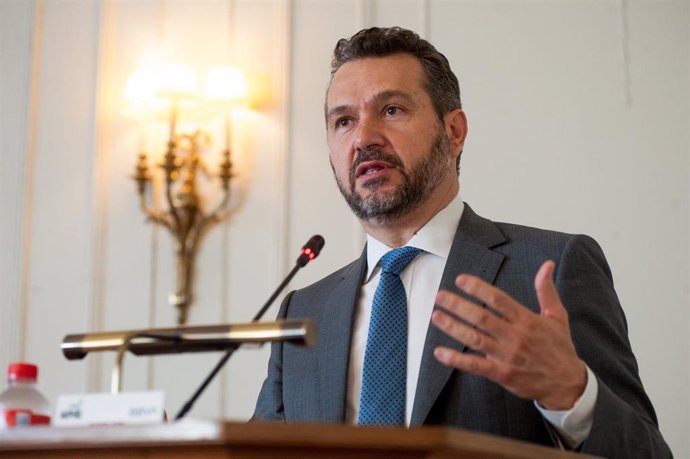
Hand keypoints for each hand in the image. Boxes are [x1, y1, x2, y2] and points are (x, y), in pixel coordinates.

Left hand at [431, 260, 586, 409]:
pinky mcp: (501, 374)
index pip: (498, 299)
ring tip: (436, 316)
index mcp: (526, 320)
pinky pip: (475, 366)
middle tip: (440, 296)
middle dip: (458, 305)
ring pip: (475, 339)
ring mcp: (507, 356)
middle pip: (482, 317)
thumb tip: (547, 265)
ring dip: (453, 327)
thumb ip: (546, 290)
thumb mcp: (557, 316)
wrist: (567, 383)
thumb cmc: (559, 347)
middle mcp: (515, 336)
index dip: (478, 288)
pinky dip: (456, 360)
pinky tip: (440, 352)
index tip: (460, 280)